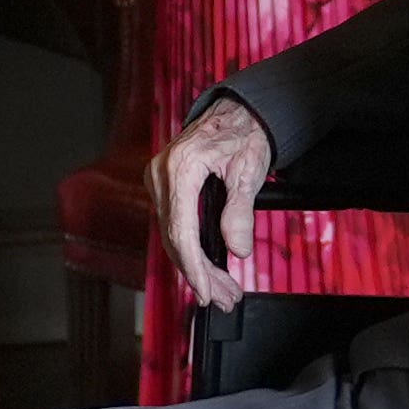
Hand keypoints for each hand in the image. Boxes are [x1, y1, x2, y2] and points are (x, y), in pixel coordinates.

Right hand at [156, 98, 272, 311]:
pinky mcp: (165, 187)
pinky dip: (191, 248)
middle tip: (224, 298)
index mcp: (181, 167)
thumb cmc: (245, 132)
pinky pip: (175, 225)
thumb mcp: (249, 170)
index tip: (207, 292)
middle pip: (175, 239)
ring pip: (173, 236)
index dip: (194, 267)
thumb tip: (237, 249)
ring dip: (196, 266)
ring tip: (223, 291)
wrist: (238, 111)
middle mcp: (162, 174)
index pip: (181, 231)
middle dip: (200, 273)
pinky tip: (208, 268)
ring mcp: (159, 180)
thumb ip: (240, 211)